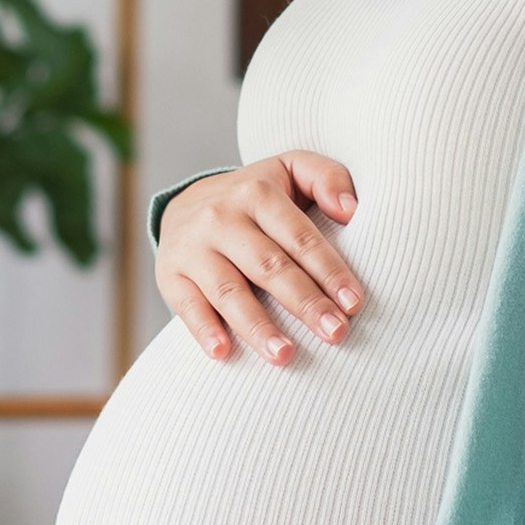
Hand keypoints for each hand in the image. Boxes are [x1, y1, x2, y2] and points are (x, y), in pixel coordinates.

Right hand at [155, 150, 367, 366]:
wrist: (187, 203)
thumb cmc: (256, 196)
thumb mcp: (291, 170)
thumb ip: (327, 177)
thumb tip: (351, 211)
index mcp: (258, 193)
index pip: (300, 237)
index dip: (329, 271)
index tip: (353, 303)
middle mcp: (222, 218)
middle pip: (269, 266)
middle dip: (305, 303)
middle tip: (335, 333)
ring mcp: (193, 248)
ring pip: (229, 290)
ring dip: (258, 326)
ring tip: (285, 355)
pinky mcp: (170, 274)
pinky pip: (186, 305)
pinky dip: (204, 329)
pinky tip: (223, 352)